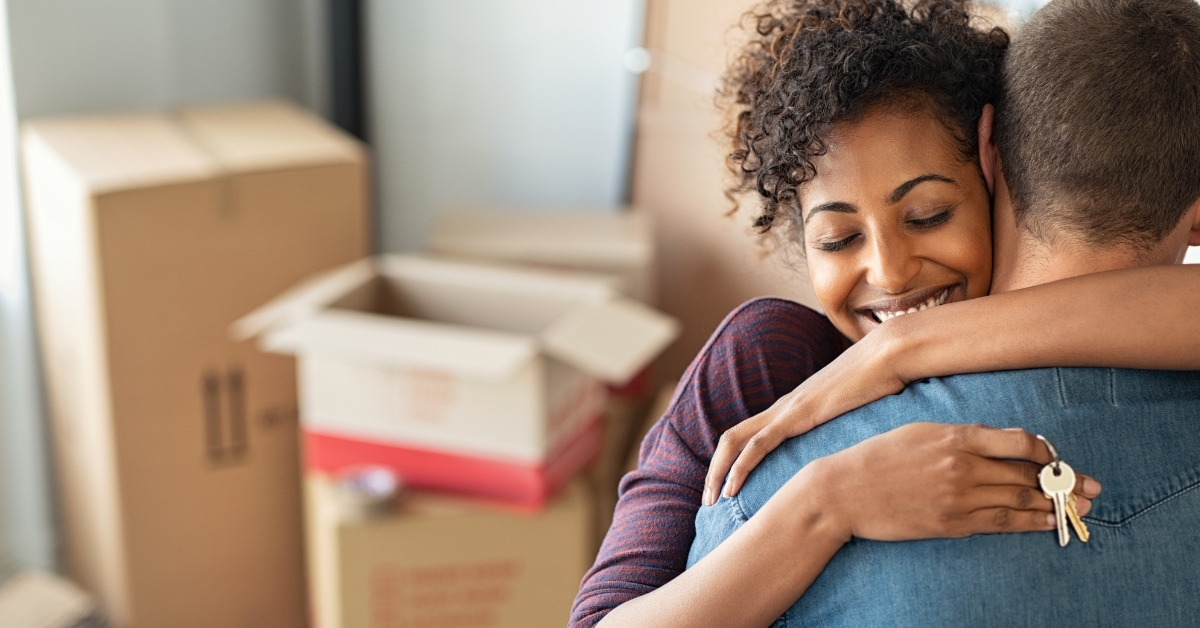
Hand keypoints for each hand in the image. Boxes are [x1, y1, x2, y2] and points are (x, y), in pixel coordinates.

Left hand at [704, 330, 907, 505]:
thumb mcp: (860, 414)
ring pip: (735, 441)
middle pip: (732, 438)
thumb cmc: (882, 382)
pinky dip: (740, 466)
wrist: (889, 355)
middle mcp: (783, 408)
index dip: (733, 461)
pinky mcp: (797, 414)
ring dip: (718, 471)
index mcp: (794, 408)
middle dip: (714, 470)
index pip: (750, 435)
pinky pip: (758, 443)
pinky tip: (732, 488)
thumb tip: (861, 453)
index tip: (728, 489)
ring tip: (712, 500)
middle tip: (708, 500)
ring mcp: (787, 409)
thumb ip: (850, 430)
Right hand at [800, 423, 1100, 541]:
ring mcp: (958, 498)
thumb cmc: (878, 456)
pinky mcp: (951, 523)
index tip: (1056, 456)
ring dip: (1055, 505)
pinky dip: (1029, 523)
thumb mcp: (919, 431)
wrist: (844, 490)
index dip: (1046, 451)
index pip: (1019, 442)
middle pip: (1028, 475)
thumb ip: (959, 435)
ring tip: (1080, 507)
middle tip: (1091, 487)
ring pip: (1020, 501)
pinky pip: (1000, 523)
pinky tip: (1047, 523)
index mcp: (955, 437)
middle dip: (1064, 482)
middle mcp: (962, 466)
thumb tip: (997, 443)